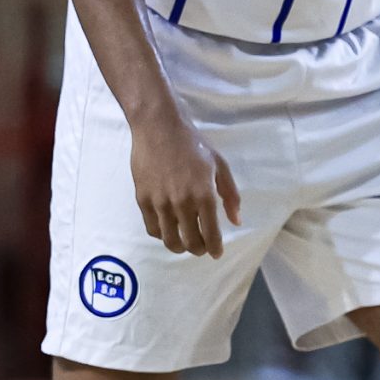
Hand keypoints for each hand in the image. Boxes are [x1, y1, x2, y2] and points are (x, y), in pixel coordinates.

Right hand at [128, 111, 241, 256]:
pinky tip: (169, 230)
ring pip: (170, 240)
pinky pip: (153, 228)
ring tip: (185, 243)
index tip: (216, 253)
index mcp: (204, 194)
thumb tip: (236, 221)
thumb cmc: (193, 144)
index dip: (215, 248)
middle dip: (199, 250)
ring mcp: (160, 202)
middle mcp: (182, 202)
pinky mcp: (143, 199)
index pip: (211, 234)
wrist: (159, 127)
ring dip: (180, 246)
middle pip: (190, 242)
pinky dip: (162, 234)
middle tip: (202, 247)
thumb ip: (230, 195)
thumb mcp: (220, 165)